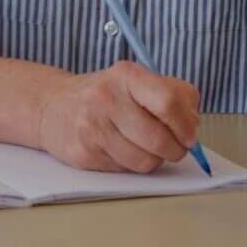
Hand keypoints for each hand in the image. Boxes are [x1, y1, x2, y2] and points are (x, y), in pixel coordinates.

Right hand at [37, 62, 200, 172]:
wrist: (53, 106)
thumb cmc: (107, 94)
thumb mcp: (137, 80)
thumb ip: (173, 93)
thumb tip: (194, 122)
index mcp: (127, 75)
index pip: (167, 101)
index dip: (185, 123)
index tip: (191, 134)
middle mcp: (107, 98)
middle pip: (158, 138)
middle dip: (176, 149)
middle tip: (177, 148)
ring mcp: (93, 127)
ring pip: (144, 160)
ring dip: (156, 160)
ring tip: (152, 148)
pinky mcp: (83, 154)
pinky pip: (125, 170)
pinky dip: (134, 166)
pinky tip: (127, 151)